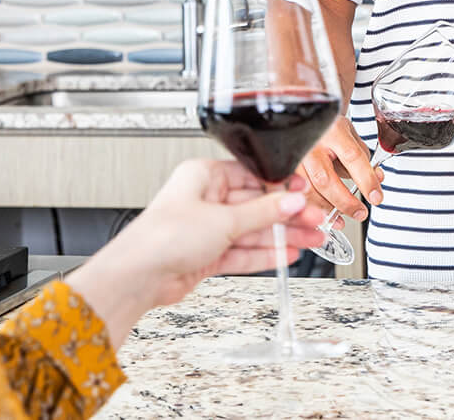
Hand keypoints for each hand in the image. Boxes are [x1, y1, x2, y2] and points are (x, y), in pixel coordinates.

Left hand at [68, 159, 326, 338]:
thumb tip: (291, 201)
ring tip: (311, 239)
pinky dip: (264, 254)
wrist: (138, 276)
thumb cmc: (164, 237)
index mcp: (203, 176)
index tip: (304, 192)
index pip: (252, 177)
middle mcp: (205, 200)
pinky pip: (242, 252)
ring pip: (252, 231)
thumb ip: (262, 212)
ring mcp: (206, 229)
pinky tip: (287, 254)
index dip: (280, 186)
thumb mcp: (223, 220)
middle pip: (255, 205)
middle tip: (315, 220)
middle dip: (286, 215)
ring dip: (281, 237)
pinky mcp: (206, 255)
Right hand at [298, 113, 380, 221]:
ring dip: (327, 210)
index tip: (376, 197)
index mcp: (332, 131)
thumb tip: (377, 179)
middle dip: (345, 202)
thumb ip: (363, 157)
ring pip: (307, 190)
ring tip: (341, 220)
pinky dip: (308, 209)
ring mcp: (294, 157)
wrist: (302, 116)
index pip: (352, 157)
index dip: (366, 180)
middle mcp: (310, 143)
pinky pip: (294, 195)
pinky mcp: (283, 169)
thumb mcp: (349, 134)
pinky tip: (319, 217)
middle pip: (326, 179)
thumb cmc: (327, 126)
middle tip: (360, 213)